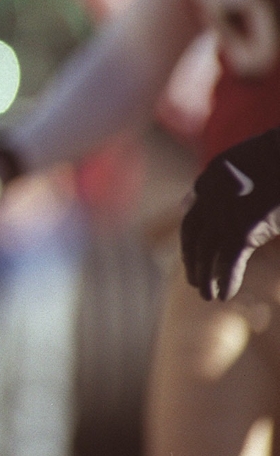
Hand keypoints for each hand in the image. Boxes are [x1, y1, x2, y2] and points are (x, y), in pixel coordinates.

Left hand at [181, 125, 279, 300]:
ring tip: (206, 295)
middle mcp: (213, 190)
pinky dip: (224, 279)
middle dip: (192, 257)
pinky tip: (223, 296)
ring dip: (204, 276)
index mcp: (216, 171)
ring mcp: (225, 209)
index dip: (193, 233)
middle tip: (194, 279)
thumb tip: (221, 197)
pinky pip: (228, 260)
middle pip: (193, 231)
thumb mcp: (264, 160)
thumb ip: (241, 180)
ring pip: (206, 250)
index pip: (195, 207)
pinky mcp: (242, 228)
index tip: (194, 251)